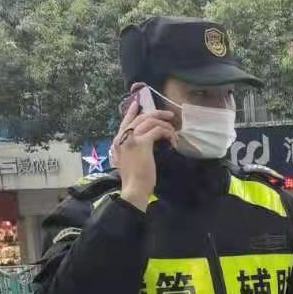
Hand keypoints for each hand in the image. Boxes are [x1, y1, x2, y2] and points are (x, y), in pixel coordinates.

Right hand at [112, 85, 176, 208]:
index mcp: (118, 141)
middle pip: (141, 118)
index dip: (132, 111)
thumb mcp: (128, 162)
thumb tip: (143, 143)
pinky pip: (158, 130)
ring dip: (165, 126)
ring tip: (174, 134)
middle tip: (169, 116)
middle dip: (157, 114)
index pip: (125, 121)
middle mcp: (123, 136)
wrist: (133, 189)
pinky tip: (173, 141)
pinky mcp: (142, 143)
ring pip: (151, 121)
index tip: (138, 103)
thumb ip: (130, 150)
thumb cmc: (133, 180)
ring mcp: (132, 138)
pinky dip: (168, 133)